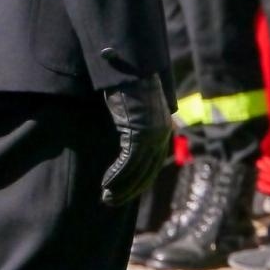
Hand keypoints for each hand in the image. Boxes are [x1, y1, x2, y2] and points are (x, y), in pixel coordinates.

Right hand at [101, 74, 173, 205]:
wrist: (130, 67)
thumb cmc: (128, 87)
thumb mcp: (136, 111)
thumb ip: (136, 128)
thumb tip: (128, 144)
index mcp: (163, 131)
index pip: (152, 166)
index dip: (138, 183)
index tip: (123, 194)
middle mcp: (161, 135)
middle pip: (146, 173)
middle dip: (129, 191)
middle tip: (112, 201)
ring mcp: (152, 135)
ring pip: (136, 172)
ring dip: (121, 188)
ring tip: (107, 198)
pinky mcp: (139, 133)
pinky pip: (127, 163)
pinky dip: (116, 176)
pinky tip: (106, 184)